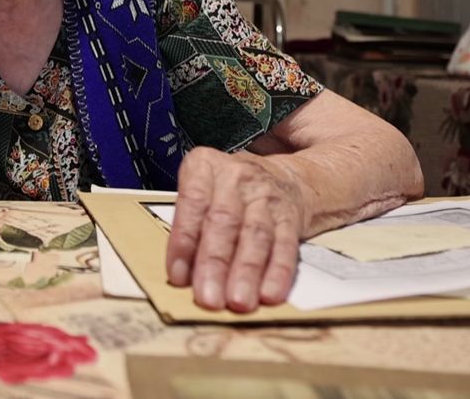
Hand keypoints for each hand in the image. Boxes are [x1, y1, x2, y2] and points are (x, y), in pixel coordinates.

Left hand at [165, 147, 305, 312]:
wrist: (278, 178)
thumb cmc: (225, 193)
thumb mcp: (200, 193)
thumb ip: (188, 228)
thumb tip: (183, 275)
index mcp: (204, 166)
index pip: (192, 203)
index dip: (184, 241)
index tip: (178, 276)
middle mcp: (236, 177)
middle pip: (224, 222)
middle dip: (215, 263)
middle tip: (208, 297)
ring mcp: (266, 196)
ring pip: (255, 236)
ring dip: (246, 272)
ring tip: (238, 302)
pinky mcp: (290, 217)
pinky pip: (285, 245)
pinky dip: (278, 272)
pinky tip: (270, 295)